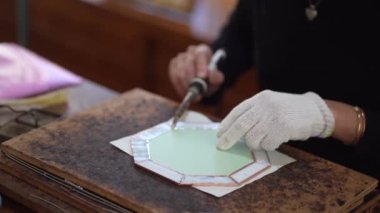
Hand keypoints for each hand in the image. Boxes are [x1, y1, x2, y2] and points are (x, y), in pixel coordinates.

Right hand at [169, 44, 224, 98]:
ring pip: (179, 70)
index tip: (203, 77)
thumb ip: (216, 77)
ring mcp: (180, 57)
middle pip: (188, 62)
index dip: (201, 65)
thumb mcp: (217, 79)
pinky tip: (185, 93)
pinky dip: (179, 86)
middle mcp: (190, 51)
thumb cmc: (210, 78)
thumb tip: (210, 74)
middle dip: (191, 79)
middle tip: (196, 91)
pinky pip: (173, 76)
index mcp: (203, 50)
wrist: (203, 82)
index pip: (200, 55)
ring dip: (185, 85)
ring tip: (192, 95)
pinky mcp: (173, 65)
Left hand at [216, 90, 334, 150]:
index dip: (226, 124)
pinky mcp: (283, 128)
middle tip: (222, 146)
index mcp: (260, 98)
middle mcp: (265, 106)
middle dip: (229, 138)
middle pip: (240, 125)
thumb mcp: (270, 104)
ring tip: (265, 139)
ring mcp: (274, 117)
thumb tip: (233, 130)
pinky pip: (267, 144)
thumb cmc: (289, 110)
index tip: (219, 134)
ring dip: (255, 144)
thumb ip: (254, 113)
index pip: (237, 112)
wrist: (315, 110)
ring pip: (252, 138)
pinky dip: (268, 146)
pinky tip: (276, 140)